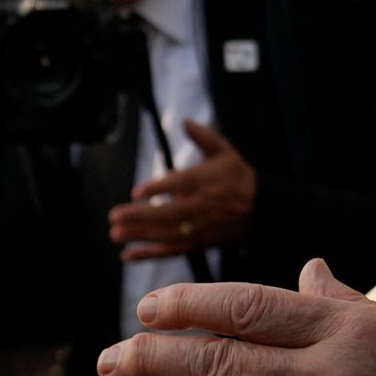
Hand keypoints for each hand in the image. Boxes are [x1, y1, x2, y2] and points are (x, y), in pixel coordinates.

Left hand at [107, 120, 258, 260]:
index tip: (136, 192)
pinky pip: (172, 250)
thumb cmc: (238, 177)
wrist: (262, 208)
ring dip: (139, 236)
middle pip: (167, 213)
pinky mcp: (199, 242)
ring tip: (115, 235)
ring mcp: (199, 226)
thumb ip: (203, 136)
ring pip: (166, 234)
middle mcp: (200, 205)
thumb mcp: (225, 151)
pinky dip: (150, 255)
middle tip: (114, 217)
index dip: (157, 189)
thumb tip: (185, 120)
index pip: (178, 184)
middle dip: (139, 216)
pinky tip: (128, 255)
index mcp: (204, 180)